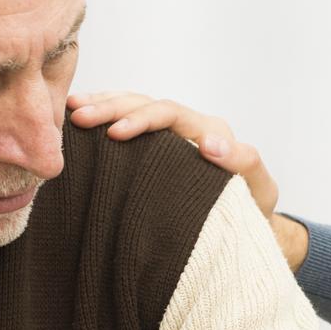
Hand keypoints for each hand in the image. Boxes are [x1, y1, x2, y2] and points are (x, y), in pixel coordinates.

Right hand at [63, 92, 307, 269]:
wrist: (249, 225)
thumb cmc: (254, 212)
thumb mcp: (260, 191)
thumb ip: (245, 165)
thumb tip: (212, 144)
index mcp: (211, 132)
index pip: (171, 115)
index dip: (143, 120)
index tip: (115, 134)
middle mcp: (188, 128)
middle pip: (145, 103)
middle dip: (111, 107)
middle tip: (79, 116)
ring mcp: (169, 136)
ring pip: (132, 106)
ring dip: (101, 105)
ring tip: (70, 109)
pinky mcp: (154, 148)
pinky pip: (126, 122)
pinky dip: (102, 116)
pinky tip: (74, 120)